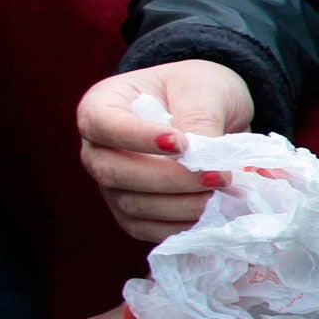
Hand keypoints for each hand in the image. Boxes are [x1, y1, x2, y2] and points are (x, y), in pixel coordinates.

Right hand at [77, 60, 253, 242]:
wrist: (214, 110)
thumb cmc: (200, 89)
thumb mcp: (204, 90)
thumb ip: (199, 120)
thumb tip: (201, 162)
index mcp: (103, 105)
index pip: (102, 124)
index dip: (136, 137)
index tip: (180, 143)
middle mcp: (98, 148)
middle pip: (113, 172)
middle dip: (168, 179)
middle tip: (216, 176)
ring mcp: (112, 184)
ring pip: (132, 205)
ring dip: (180, 205)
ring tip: (220, 191)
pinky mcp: (132, 212)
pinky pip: (146, 228)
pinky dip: (179, 225)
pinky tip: (211, 213)